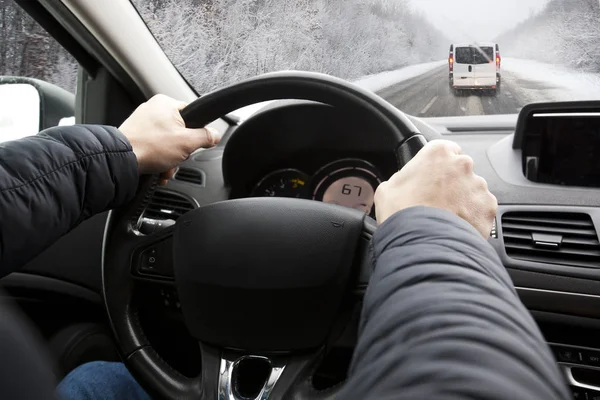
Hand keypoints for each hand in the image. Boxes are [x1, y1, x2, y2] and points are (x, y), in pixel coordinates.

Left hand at [118, 94, 219, 184]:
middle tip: (176, 158)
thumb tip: (215, 134)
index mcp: (165, 103)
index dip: (196, 133)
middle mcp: (153, 109)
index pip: (193, 115)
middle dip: (180, 151)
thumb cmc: (148, 147)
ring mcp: (142, 123)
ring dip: (169, 159)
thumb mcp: (187, 142)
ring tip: (164, 167)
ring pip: (167, 143)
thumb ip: (206, 136)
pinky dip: (158, 160)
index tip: (193, 143)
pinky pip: (154, 147)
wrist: (121, 160)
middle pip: (180, 132)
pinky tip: (156, 169)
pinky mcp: (135, 136)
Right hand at [374, 140, 496, 236]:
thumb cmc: (402, 213)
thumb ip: (403, 178)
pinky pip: (481, 210)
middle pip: (460, 170)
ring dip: (462, 201)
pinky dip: (472, 218)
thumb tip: (404, 185)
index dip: (437, 166)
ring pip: (472, 191)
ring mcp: (478, 186)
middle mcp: (462, 164)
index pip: (444, 150)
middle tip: (435, 201)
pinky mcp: (487, 208)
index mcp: (437, 153)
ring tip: (445, 218)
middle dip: (451, 183)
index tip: (431, 177)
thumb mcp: (387, 189)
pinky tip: (456, 227)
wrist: (421, 242)